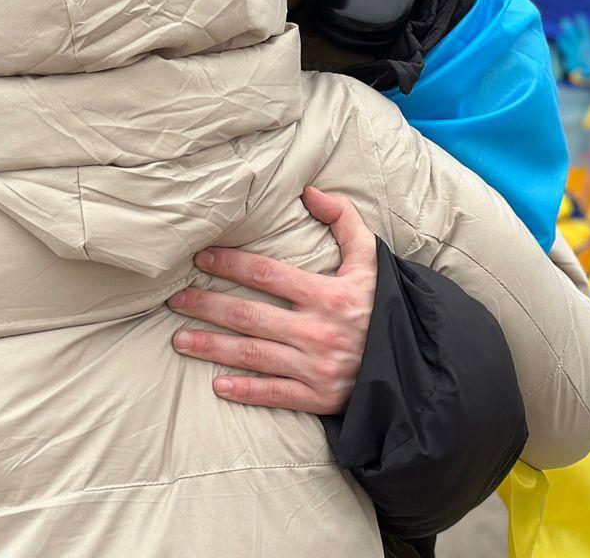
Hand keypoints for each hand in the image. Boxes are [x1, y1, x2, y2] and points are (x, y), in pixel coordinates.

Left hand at [167, 187, 376, 413]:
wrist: (415, 364)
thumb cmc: (386, 306)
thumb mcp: (371, 259)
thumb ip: (344, 219)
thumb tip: (309, 191)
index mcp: (329, 295)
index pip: (268, 274)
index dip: (231, 263)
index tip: (201, 258)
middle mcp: (318, 331)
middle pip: (249, 315)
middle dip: (207, 305)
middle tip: (174, 299)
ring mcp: (316, 367)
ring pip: (253, 355)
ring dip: (212, 347)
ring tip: (179, 339)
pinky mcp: (319, 398)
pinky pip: (275, 395)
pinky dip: (245, 391)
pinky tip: (217, 385)